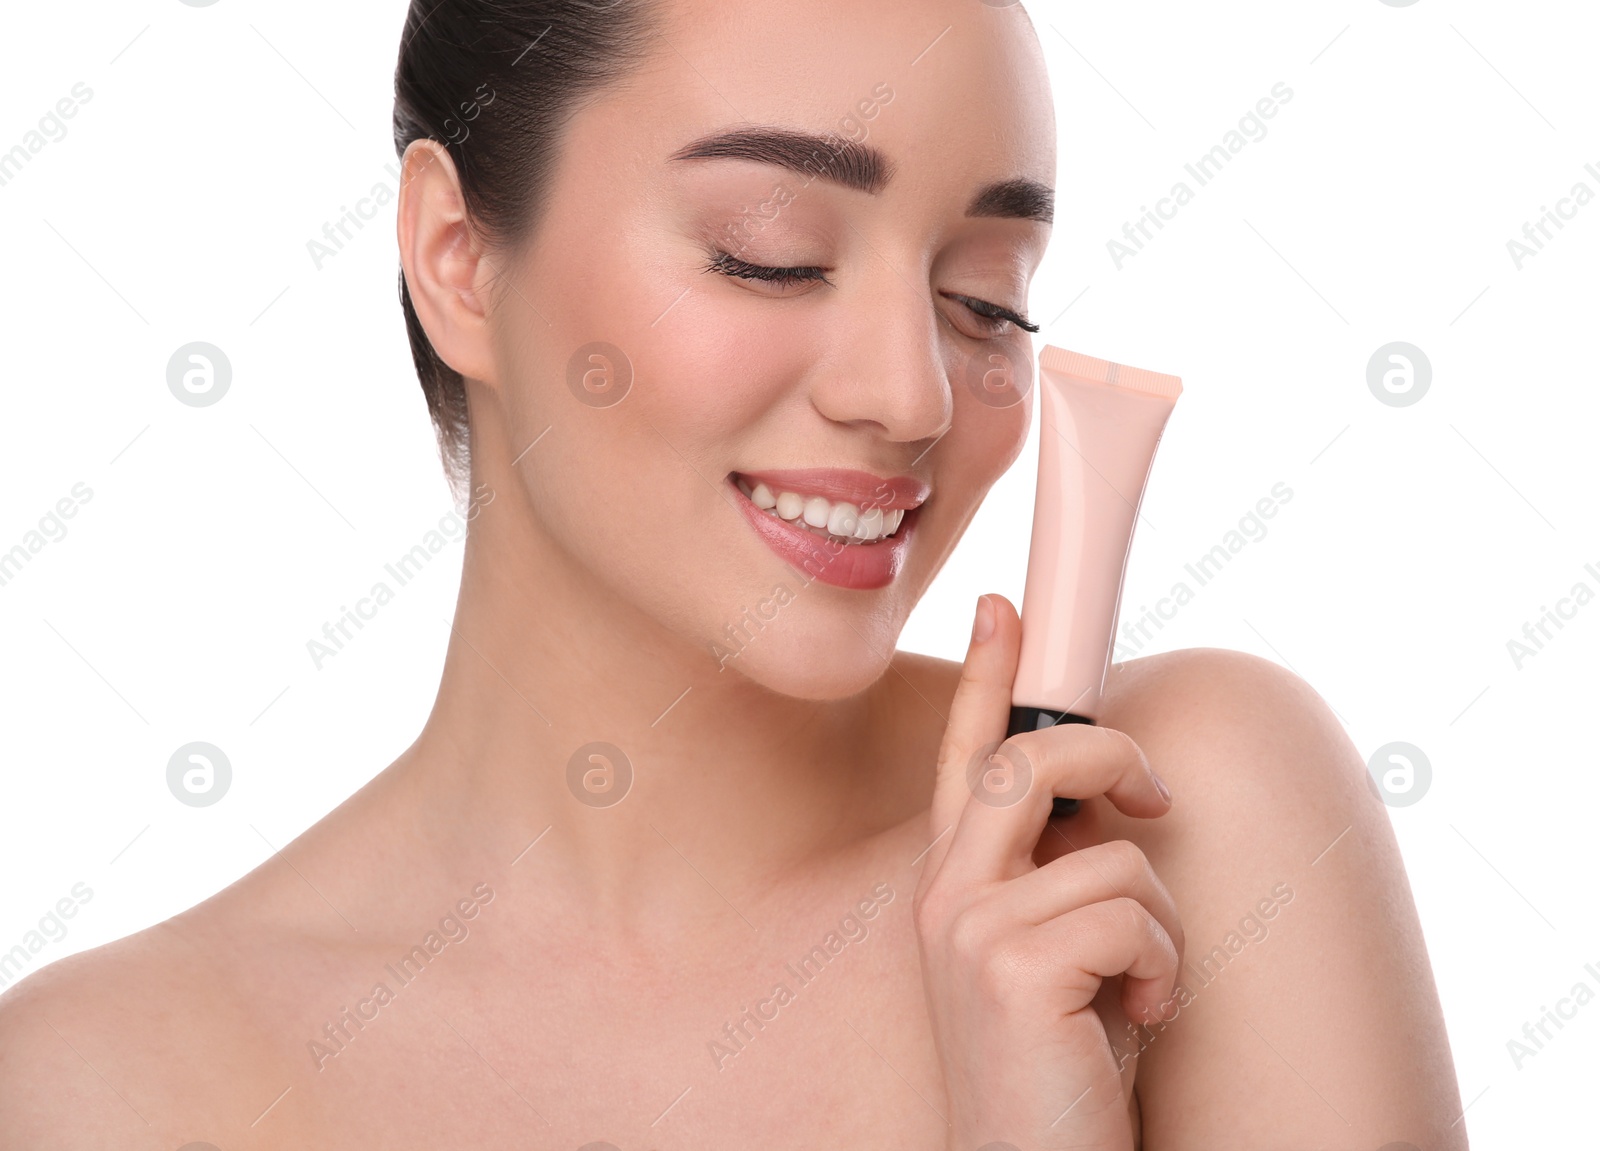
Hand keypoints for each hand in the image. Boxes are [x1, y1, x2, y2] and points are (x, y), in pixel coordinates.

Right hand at [914, 594, 1183, 1150]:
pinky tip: (1133, 1021)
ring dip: (1160, 926)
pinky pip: (1132, 913)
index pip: (966, 755)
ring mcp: (969, 928)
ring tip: (1138, 988)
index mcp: (954, 888)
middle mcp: (946, 896)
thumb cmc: (1063, 1070)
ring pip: (1112, 853)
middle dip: (1113, 755)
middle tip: (1156, 798)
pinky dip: (1161, 968)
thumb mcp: (1058, 954)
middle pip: (1033, 759)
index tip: (1003, 609)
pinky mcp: (1010, 967)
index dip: (986, 673)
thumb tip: (1110, 806)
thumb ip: (1057, 875)